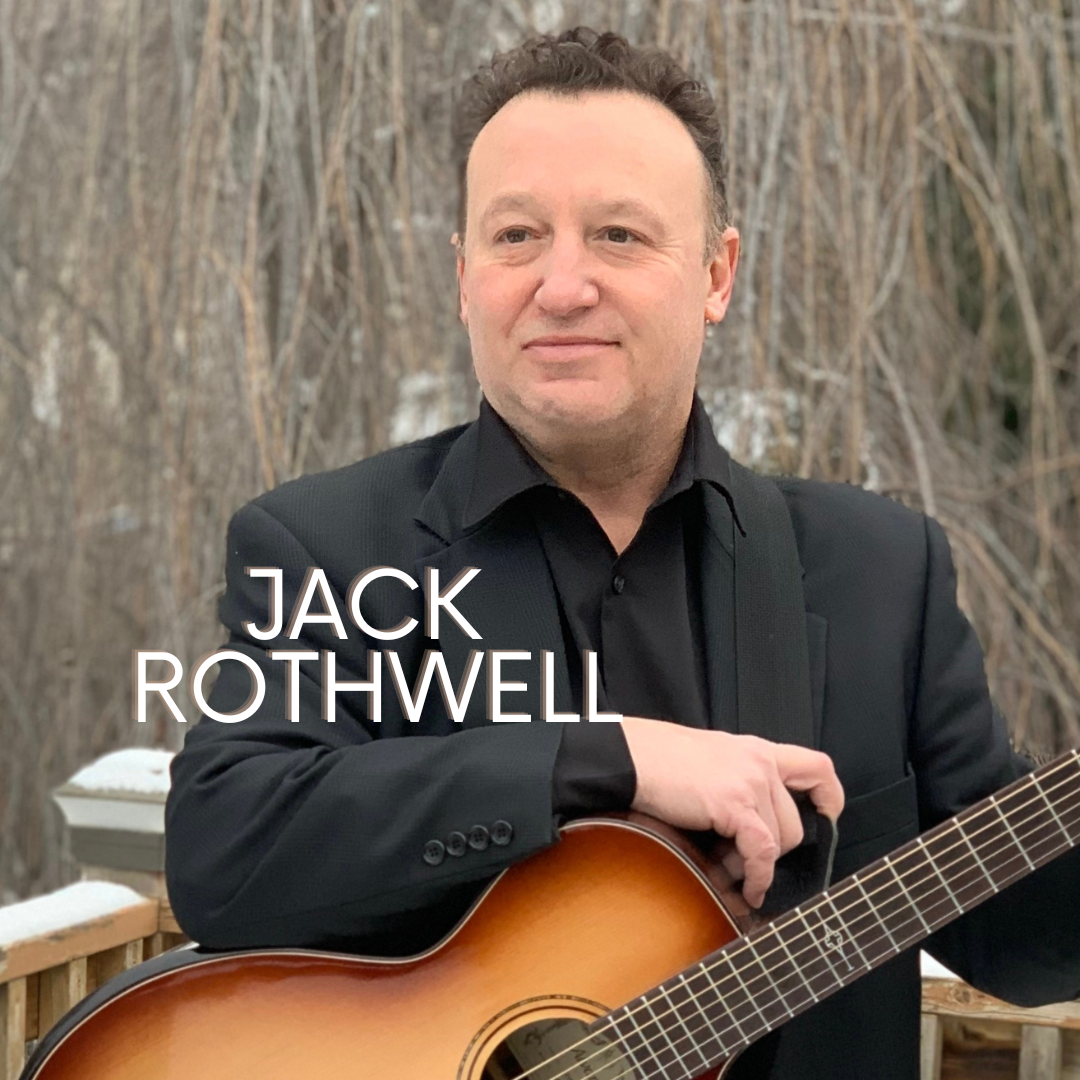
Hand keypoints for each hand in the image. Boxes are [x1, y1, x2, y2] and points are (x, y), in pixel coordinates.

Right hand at [620, 718, 843, 907]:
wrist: (630, 757)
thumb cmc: (656, 759)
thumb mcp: (710, 758)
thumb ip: (736, 780)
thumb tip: (744, 827)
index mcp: (755, 750)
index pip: (816, 766)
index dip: (830, 797)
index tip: (826, 818)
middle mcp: (760, 762)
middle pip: (795, 823)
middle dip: (773, 852)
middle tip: (741, 862)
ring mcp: (750, 781)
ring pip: (780, 841)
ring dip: (757, 865)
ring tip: (729, 870)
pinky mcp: (734, 803)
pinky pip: (762, 850)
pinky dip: (757, 877)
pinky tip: (747, 888)